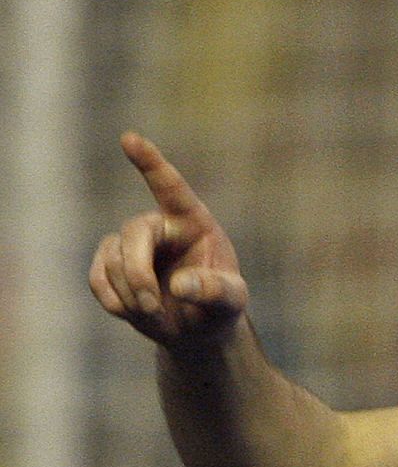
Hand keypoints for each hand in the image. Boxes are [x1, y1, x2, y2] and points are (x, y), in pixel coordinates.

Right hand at [88, 132, 248, 347]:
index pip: (170, 187)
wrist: (196, 327)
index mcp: (194, 221)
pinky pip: (97, 279)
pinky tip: (134, 312)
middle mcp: (160, 225)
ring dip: (132, 297)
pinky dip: (114, 302)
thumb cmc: (219, 306)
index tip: (130, 138)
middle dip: (137, 275)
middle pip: (133, 235)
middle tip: (153, 309)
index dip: (150, 162)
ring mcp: (131, 243)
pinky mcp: (110, 262)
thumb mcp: (231, 302)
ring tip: (157, 315)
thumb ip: (214, 291)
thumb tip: (179, 285)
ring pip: (113, 262)